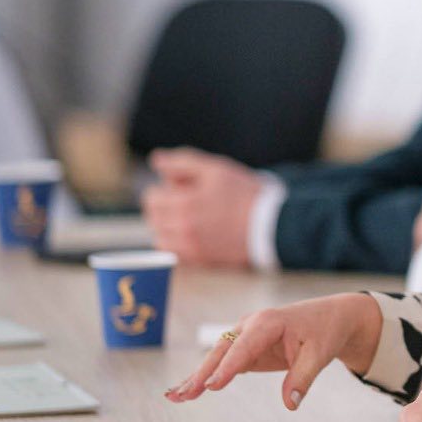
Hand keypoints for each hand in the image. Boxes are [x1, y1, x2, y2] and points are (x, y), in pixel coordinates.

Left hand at [142, 148, 261, 267]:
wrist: (270, 225)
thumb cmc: (243, 194)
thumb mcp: (215, 169)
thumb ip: (182, 163)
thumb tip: (156, 160)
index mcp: (184, 204)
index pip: (151, 198)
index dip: (164, 190)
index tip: (181, 188)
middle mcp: (183, 229)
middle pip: (154, 218)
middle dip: (164, 207)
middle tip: (186, 201)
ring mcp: (191, 248)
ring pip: (160, 238)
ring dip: (167, 227)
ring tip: (189, 219)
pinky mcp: (200, 261)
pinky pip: (174, 254)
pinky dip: (176, 244)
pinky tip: (193, 235)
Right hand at [164, 293, 382, 409]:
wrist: (329, 317)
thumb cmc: (324, 331)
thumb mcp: (320, 354)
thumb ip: (303, 378)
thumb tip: (291, 404)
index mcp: (267, 323)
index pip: (243, 347)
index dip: (227, 367)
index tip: (212, 386)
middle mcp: (250, 326)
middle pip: (221, 352)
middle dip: (201, 374)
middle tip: (183, 396)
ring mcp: (245, 335)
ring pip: (216, 357)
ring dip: (196, 376)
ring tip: (176, 397)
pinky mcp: (246, 347)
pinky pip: (223, 363)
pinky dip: (206, 376)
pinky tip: (190, 390)